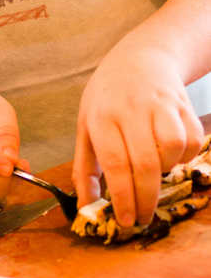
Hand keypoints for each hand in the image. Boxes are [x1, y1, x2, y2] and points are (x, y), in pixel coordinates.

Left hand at [73, 45, 203, 226]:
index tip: (126, 220)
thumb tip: (87, 206)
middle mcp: (131, 110)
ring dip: (166, 170)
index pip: (115, 163)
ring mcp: (160, 105)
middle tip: (142, 218)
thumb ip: (85, 167)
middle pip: (146, 163)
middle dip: (146, 198)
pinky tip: (171, 155)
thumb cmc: (107, 98)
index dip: (123, 196)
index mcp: (101, 117)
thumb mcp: (85, 126)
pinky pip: (192, 140)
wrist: (140, 57)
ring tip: (154, 172)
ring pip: (173, 149)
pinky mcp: (183, 104)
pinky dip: (185, 156)